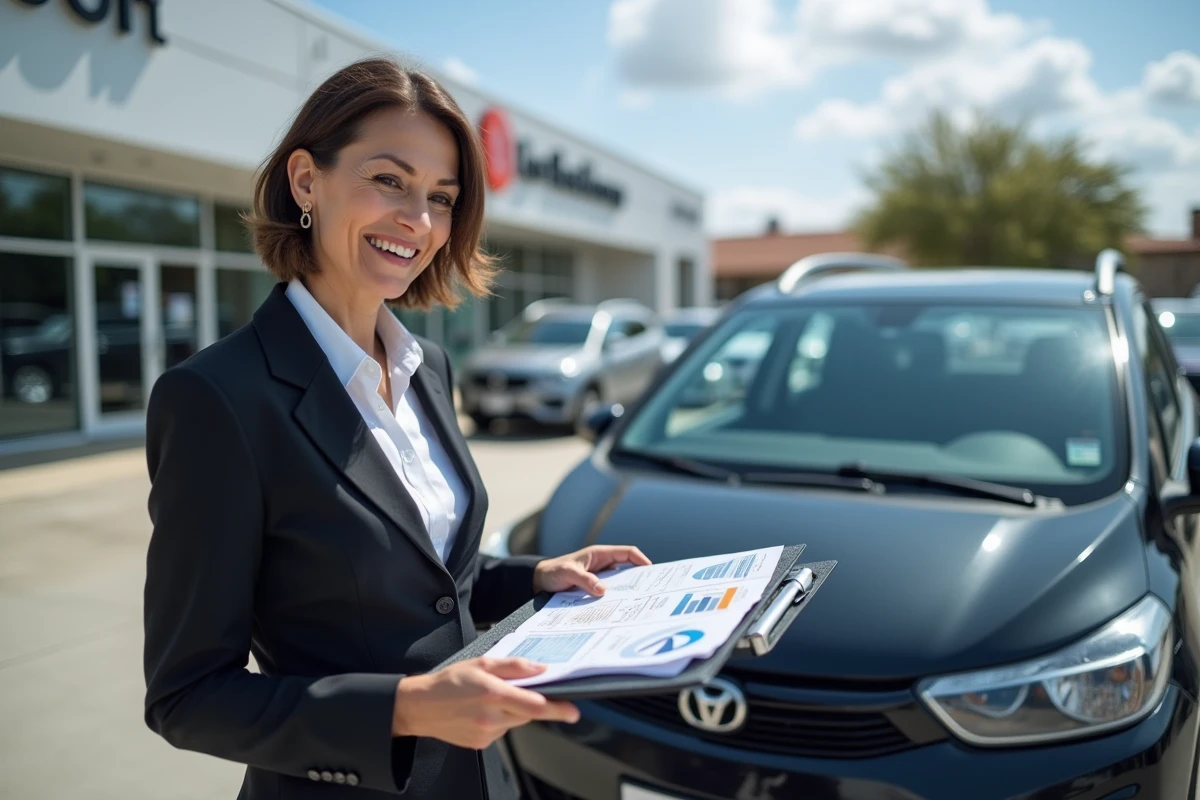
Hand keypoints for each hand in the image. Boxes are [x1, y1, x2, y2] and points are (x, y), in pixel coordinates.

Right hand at [392, 657, 579, 748]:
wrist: (420, 707)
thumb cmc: (449, 681)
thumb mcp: (481, 664)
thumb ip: (514, 666)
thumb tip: (541, 668)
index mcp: (493, 694)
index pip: (535, 706)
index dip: (558, 709)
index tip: (573, 711)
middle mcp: (491, 718)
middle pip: (527, 713)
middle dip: (529, 702)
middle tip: (514, 690)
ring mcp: (486, 734)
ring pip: (515, 722)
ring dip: (512, 711)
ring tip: (489, 698)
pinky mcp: (481, 744)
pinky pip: (502, 731)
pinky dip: (499, 720)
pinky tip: (481, 711)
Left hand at [532, 545, 651, 595]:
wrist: (540, 581)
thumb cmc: (554, 571)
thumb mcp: (568, 573)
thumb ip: (584, 580)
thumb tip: (602, 590)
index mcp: (599, 554)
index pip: (627, 552)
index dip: (641, 559)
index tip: (651, 571)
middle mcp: (602, 564)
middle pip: (628, 567)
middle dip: (639, 577)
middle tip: (651, 590)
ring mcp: (600, 576)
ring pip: (620, 581)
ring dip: (628, 589)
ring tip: (639, 601)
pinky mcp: (595, 586)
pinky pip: (611, 591)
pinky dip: (616, 597)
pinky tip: (620, 608)